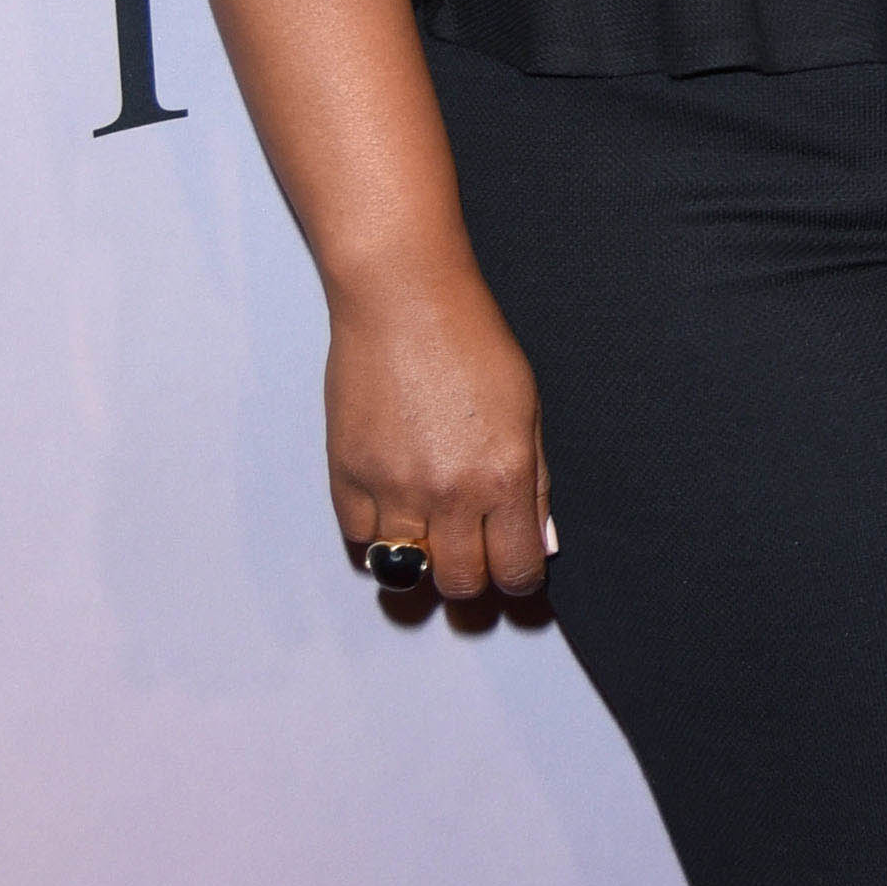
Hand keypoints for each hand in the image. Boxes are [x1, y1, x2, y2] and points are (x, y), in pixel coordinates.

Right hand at [325, 259, 553, 599]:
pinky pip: (360, 540)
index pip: (516, 571)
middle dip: (473, 580)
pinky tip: (395, 508)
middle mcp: (449, 492)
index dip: (519, 581)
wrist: (404, 301)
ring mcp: (393, 488)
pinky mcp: (347, 475)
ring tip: (433, 532)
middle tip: (475, 557)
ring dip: (424, 562)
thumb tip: (539, 543)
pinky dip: (378, 536)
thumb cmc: (472, 343)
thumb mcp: (528, 411)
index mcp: (504, 477)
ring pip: (407, 572)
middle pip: (460, 584)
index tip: (514, 571)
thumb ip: (535, 484)